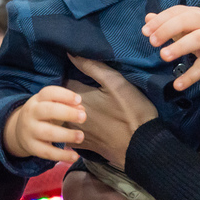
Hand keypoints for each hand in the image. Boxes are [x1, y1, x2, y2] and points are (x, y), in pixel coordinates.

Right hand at [4, 86, 85, 163]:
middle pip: (48, 110)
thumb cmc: (41, 115)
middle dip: (67, 113)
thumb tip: (82, 110)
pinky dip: (62, 156)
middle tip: (83, 117)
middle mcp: (31, 113)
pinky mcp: (32, 147)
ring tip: (81, 136)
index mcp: (37, 100)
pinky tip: (74, 156)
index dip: (64, 95)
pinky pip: (47, 152)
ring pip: (48, 133)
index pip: (49, 93)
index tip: (79, 100)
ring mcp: (31, 131)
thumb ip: (66, 105)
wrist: (18, 132)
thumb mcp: (49, 105)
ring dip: (67, 135)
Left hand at [64, 55, 157, 169]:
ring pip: (61, 117)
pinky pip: (68, 133)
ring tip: (75, 104)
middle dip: (63, 94)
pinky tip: (79, 122)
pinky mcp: (82, 144)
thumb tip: (70, 52)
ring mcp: (75, 132)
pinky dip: (69, 126)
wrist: (141, 147)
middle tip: (76, 87)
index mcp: (77, 98)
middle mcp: (69, 115)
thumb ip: (92, 67)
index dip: (67, 74)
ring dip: (64, 110)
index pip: (61, 81)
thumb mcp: (116, 83)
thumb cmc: (131, 111)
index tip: (74, 72)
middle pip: (58, 101)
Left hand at [142, 5, 199, 87]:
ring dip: (179, 47)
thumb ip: (165, 21)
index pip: (175, 12)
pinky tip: (177, 85)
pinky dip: (190, 77)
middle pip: (186, 22)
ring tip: (163, 56)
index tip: (145, 32)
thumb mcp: (184, 24)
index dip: (159, 21)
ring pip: (196, 40)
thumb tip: (148, 18)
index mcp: (193, 13)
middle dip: (167, 30)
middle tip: (152, 41)